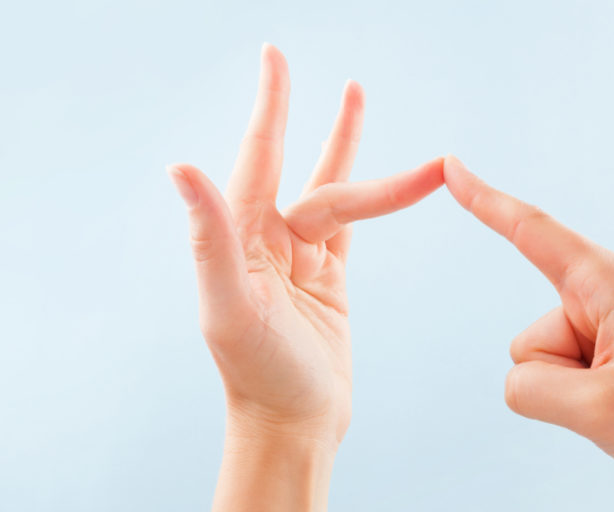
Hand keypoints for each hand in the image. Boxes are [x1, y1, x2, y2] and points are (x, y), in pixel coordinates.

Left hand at [168, 43, 442, 510]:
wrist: (294, 422)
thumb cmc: (259, 375)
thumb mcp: (230, 307)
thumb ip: (210, 236)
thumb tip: (182, 167)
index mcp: (242, 240)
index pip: (257, 158)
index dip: (269, 106)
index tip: (275, 58)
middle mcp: (268, 243)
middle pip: (319, 184)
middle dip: (345, 141)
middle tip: (356, 87)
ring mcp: (300, 260)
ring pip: (340, 200)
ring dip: (377, 177)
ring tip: (388, 129)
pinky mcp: (329, 279)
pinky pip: (351, 229)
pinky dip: (371, 204)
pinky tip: (382, 185)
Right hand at [443, 155, 613, 511]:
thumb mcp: (597, 410)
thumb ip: (529, 386)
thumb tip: (517, 376)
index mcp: (609, 284)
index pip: (531, 231)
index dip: (483, 199)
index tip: (451, 169)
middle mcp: (608, 295)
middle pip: (532, 335)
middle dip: (554, 374)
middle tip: (611, 396)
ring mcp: (612, 323)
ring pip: (545, 359)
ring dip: (571, 389)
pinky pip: (566, 370)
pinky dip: (582, 394)